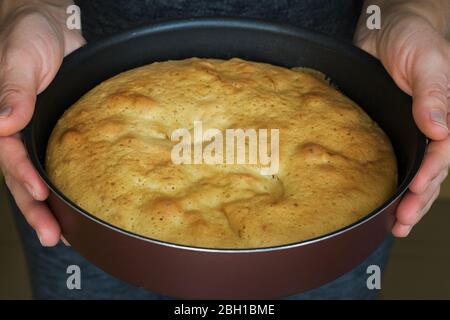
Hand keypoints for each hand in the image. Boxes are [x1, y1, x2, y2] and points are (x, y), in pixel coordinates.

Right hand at [0, 3, 84, 245]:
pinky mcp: (61, 134)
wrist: (53, 27)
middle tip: (53, 236)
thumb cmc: (30, 36)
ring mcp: (39, 136)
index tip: (39, 196)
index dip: (23, 178)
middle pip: (22, 178)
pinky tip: (81, 205)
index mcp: (3, 119)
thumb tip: (3, 121)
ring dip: (51, 207)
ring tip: (67, 235)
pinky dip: (69, 186)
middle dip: (36, 208)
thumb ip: (12, 89)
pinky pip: (62, 164)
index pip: (9, 157)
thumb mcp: (19, 58)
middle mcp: (19, 132)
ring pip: (41, 178)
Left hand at [355, 9, 449, 236]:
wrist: (385, 29)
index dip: (431, 176)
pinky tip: (384, 200)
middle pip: (432, 171)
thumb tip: (440, 129)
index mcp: (447, 112)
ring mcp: (411, 130)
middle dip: (419, 200)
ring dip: (409, 200)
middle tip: (402, 223)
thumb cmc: (412, 38)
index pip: (444, 153)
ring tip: (396, 226)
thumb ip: (433, 94)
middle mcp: (432, 126)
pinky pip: (396, 160)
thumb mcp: (427, 61)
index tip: (417, 194)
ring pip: (415, 172)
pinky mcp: (392, 129)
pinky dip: (392, 182)